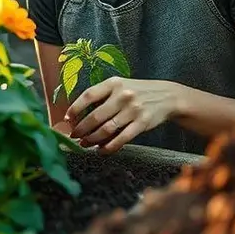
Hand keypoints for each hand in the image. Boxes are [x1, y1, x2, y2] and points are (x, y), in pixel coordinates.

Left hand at [65, 77, 180, 153]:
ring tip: (85, 144)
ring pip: (106, 129)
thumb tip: (77, 116)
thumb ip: (102, 97)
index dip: (75, 109)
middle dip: (81, 129)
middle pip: (95, 116)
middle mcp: (122, 95)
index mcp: (113, 83)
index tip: (67, 120)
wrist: (167, 96)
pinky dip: (108, 147)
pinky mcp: (142, 123)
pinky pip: (121, 139)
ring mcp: (133, 110)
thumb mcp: (120, 86)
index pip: (88, 95)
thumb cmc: (137, 92)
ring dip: (92, 140)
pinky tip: (101, 150)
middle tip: (74, 136)